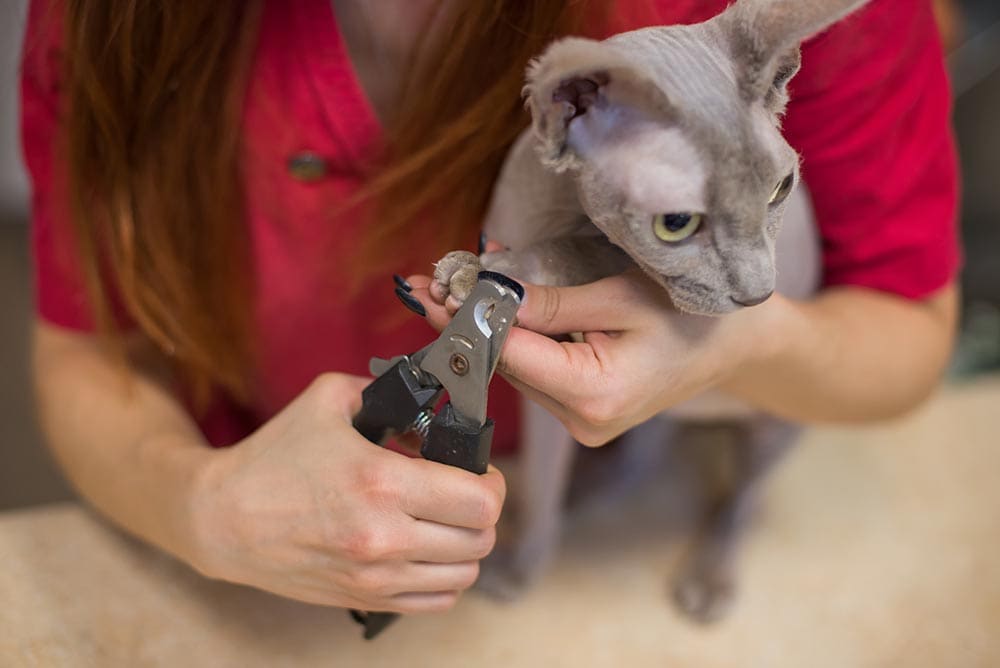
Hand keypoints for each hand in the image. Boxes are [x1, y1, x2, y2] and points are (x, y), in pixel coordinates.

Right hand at [189, 373, 505, 612]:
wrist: (222, 519)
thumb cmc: (274, 457)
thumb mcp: (330, 399)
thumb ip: (389, 392)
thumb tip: (434, 403)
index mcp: (380, 482)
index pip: (480, 500)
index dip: (490, 481)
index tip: (477, 471)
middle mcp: (384, 537)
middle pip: (481, 539)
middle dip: (480, 510)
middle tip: (460, 491)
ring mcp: (376, 576)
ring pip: (466, 574)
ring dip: (465, 544)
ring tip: (443, 520)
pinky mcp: (366, 598)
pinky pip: (438, 600)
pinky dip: (444, 576)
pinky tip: (425, 549)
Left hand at [409, 270, 776, 445]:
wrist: (740, 344)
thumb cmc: (694, 312)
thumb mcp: (622, 295)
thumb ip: (551, 302)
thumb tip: (485, 297)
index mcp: (594, 393)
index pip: (510, 354)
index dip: (466, 320)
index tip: (431, 288)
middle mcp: (582, 420)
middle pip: (506, 365)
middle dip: (466, 321)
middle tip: (425, 282)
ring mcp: (582, 421)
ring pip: (517, 368)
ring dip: (486, 327)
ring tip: (452, 283)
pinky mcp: (583, 411)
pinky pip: (537, 370)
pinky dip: (515, 336)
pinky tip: (492, 304)